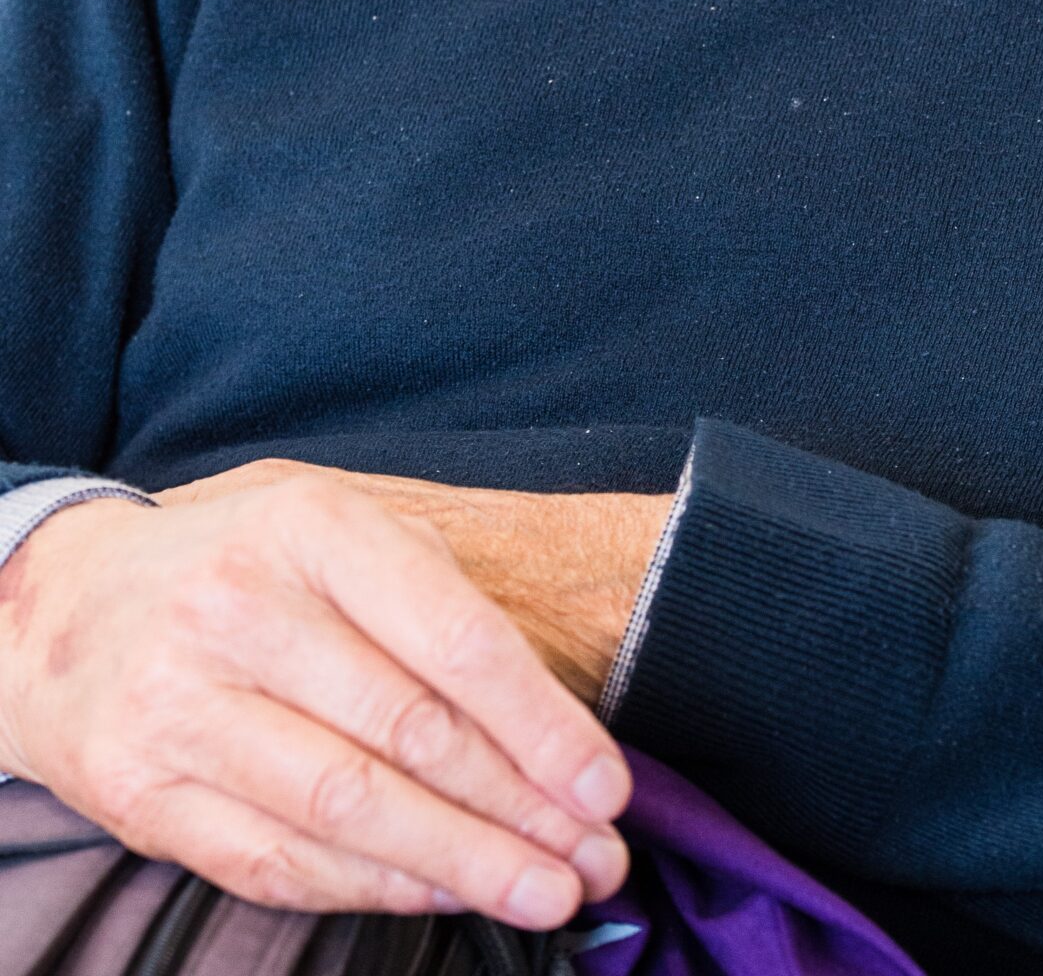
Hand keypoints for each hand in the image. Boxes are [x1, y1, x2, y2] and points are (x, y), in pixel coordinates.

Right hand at [0, 477, 635, 926]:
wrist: (60, 604)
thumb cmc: (242, 564)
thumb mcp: (337, 532)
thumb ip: (437, 604)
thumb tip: (556, 724)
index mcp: (311, 526)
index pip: (452, 639)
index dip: (541, 725)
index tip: (605, 787)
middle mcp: (240, 608)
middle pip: (409, 734)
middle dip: (517, 811)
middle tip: (594, 859)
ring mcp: (180, 703)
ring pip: (348, 807)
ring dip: (460, 864)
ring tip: (541, 892)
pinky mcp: (142, 790)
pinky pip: (279, 858)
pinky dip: (372, 887)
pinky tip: (439, 893)